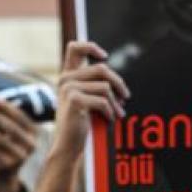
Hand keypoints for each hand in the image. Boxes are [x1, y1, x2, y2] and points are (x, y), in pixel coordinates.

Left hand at [0, 100, 37, 191]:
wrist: (7, 169)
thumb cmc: (8, 142)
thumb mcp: (13, 130)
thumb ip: (8, 117)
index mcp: (35, 133)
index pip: (21, 117)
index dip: (7, 108)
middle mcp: (31, 145)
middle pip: (11, 128)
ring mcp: (22, 156)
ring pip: (0, 139)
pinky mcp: (9, 165)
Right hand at [52, 41, 128, 160]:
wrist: (69, 144)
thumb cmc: (82, 123)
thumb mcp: (89, 100)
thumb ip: (97, 85)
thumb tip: (118, 82)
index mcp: (68, 76)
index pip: (75, 48)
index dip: (91, 47)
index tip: (105, 57)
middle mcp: (65, 78)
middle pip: (102, 69)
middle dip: (119, 84)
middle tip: (126, 98)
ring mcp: (68, 88)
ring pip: (106, 87)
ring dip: (116, 103)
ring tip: (118, 114)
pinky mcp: (74, 99)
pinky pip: (103, 101)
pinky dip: (110, 112)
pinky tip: (109, 120)